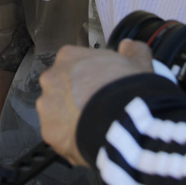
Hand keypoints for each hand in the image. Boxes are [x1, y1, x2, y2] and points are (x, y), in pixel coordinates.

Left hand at [37, 40, 152, 165]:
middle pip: (60, 87)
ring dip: (69, 117)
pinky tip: (86, 138)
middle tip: (94, 106)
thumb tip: (129, 46)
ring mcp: (47, 105)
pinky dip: (69, 137)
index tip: (98, 86)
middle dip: (73, 96)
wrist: (122, 122)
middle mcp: (51, 78)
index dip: (87, 76)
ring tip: (91, 125)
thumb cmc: (127, 90)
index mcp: (68, 56)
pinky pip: (58, 134)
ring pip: (55, 112)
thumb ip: (132, 50)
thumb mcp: (138, 63)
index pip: (72, 64)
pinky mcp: (49, 130)